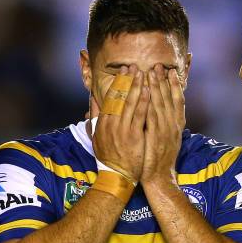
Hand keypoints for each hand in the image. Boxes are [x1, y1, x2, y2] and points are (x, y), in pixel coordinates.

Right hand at [93, 65, 148, 182]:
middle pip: (120, 97)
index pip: (110, 98)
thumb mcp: (96, 137)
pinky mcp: (133, 136)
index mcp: (102, 123)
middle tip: (134, 66)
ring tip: (143, 73)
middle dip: (128, 80)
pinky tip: (149, 91)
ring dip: (137, 86)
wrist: (116, 176)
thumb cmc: (108, 157)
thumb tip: (92, 99)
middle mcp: (111, 124)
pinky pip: (139, 115)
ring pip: (130, 103)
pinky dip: (144, 102)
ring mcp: (122, 130)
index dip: (117, 83)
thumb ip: (95, 117)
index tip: (123, 72)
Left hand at [141, 64, 185, 185]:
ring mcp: (165, 131)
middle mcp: (173, 126)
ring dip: (157, 86)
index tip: (170, 72)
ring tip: (152, 72)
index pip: (177, 101)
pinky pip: (152, 115)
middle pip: (169, 98)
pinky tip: (146, 91)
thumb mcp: (166, 140)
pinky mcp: (156, 136)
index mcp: (176, 126)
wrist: (159, 178)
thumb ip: (164, 126)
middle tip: (159, 65)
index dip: (174, 86)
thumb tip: (160, 113)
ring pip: (161, 103)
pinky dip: (150, 102)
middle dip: (164, 81)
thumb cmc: (158, 160)